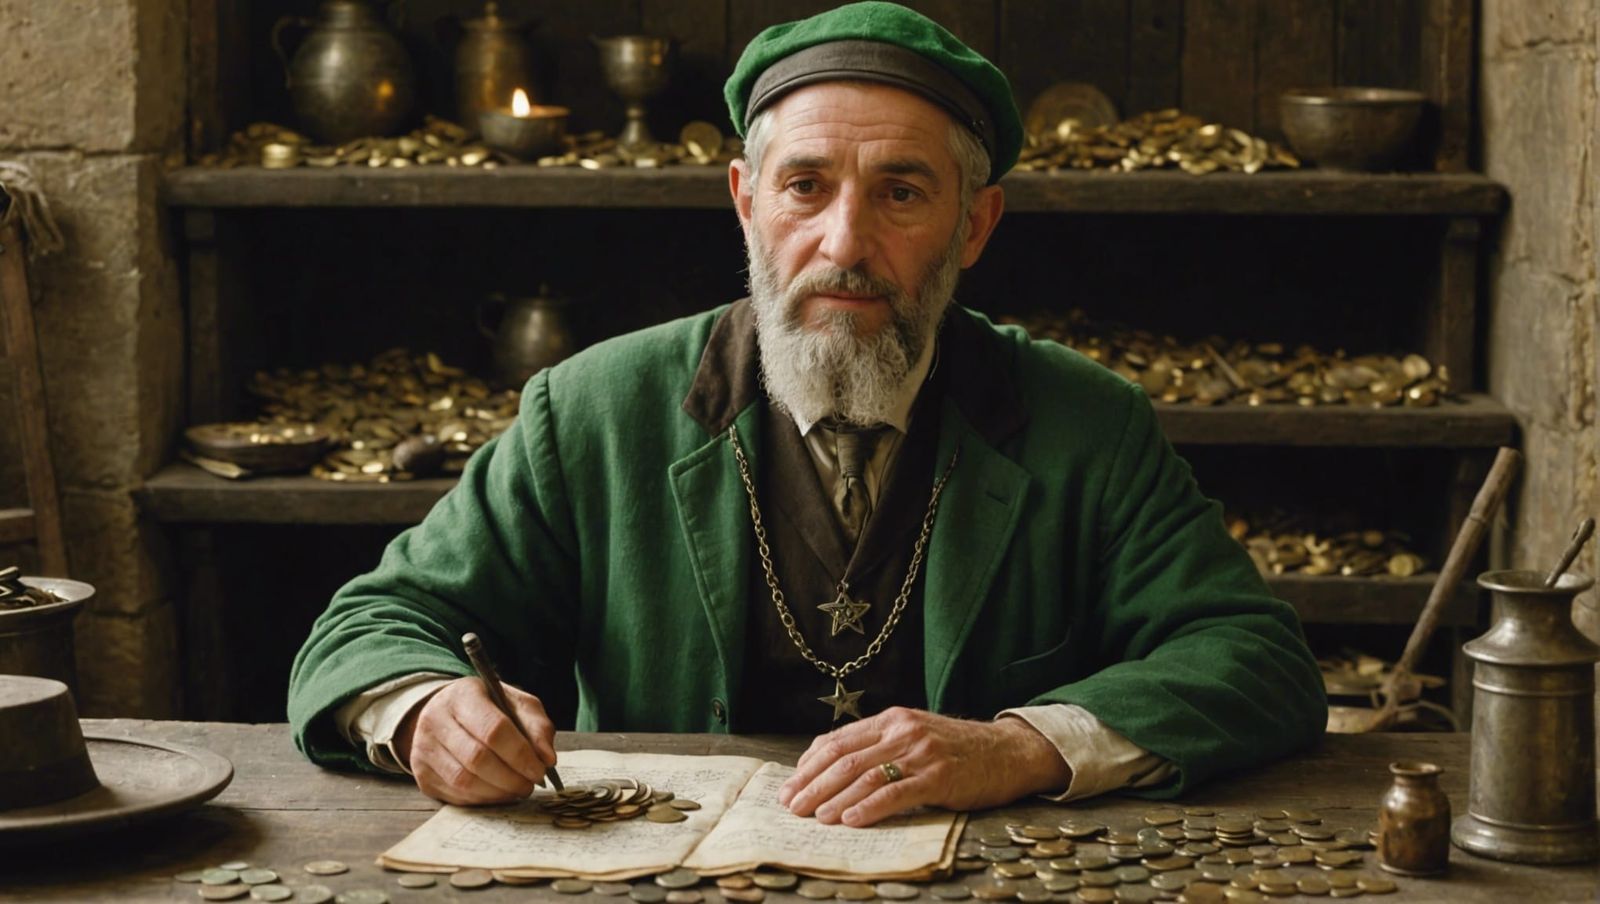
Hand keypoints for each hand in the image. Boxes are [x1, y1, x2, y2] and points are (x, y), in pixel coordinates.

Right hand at [394, 676, 557, 805]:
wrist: (446, 713)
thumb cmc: (488, 708)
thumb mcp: (516, 704)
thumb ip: (537, 727)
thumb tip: (547, 759)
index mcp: (462, 695)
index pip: (493, 729)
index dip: (520, 754)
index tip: (540, 770)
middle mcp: (435, 720)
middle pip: (477, 758)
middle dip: (511, 777)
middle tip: (530, 785)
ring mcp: (424, 749)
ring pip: (464, 781)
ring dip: (498, 792)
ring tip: (518, 790)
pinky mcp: (421, 775)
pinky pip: (455, 795)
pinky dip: (483, 799)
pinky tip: (498, 793)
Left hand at [777, 708, 1070, 826]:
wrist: (1009, 751)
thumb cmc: (958, 750)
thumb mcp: (915, 736)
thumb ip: (880, 747)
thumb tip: (834, 770)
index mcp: (891, 719)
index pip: (838, 740)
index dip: (809, 764)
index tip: (791, 785)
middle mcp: (902, 731)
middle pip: (844, 758)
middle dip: (812, 783)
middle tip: (790, 805)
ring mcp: (920, 753)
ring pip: (864, 775)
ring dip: (833, 798)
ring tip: (814, 815)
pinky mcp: (938, 777)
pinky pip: (895, 793)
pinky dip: (868, 807)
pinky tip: (850, 819)